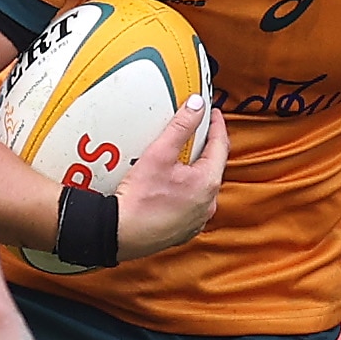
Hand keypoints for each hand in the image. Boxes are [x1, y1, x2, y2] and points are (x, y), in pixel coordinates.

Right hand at [116, 102, 228, 261]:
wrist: (119, 234)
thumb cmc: (138, 199)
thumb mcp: (159, 154)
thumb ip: (181, 126)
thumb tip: (197, 105)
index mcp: (208, 182)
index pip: (221, 145)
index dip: (217, 125)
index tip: (212, 113)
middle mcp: (208, 203)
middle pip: (211, 167)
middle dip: (204, 149)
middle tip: (194, 133)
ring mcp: (197, 219)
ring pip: (201, 188)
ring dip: (194, 173)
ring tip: (179, 160)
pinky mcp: (183, 231)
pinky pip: (190, 205)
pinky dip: (184, 193)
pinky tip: (169, 188)